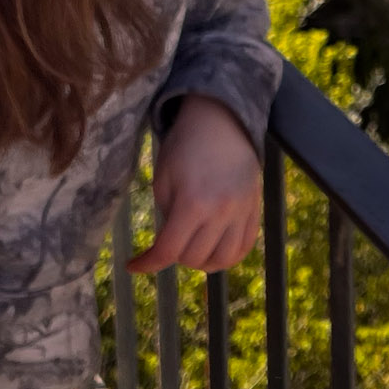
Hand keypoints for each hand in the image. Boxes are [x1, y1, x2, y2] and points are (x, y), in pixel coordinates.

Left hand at [129, 94, 260, 275]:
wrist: (222, 122)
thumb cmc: (184, 146)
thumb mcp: (163, 180)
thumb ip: (167, 216)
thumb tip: (171, 242)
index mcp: (192, 204)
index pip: (168, 251)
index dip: (148, 264)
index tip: (133, 266)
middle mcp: (220, 214)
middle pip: (194, 259)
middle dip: (175, 256)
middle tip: (169, 241)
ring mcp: (241, 213)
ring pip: (223, 260)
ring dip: (203, 262)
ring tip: (192, 249)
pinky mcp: (255, 210)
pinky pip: (245, 247)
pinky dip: (229, 256)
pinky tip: (215, 249)